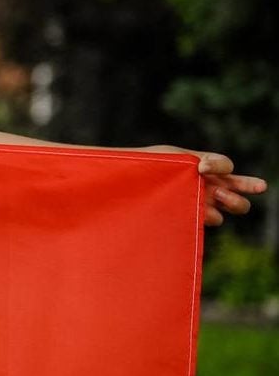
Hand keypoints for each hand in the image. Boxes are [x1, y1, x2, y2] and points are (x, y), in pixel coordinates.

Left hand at [146, 146, 268, 226]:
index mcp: (204, 166)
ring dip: (232, 202)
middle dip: (246, 186)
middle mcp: (208, 183)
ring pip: (234, 205)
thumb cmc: (149, 165)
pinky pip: (213, 219)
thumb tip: (206, 170)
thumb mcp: (172, 156)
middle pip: (240, 187)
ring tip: (217, 197)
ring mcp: (204, 201)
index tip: (202, 167)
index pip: (226, 165)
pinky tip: (206, 215)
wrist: (128, 183)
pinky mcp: (194, 216)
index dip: (220, 165)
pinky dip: (212, 216)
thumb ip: (193, 160)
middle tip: (224, 190)